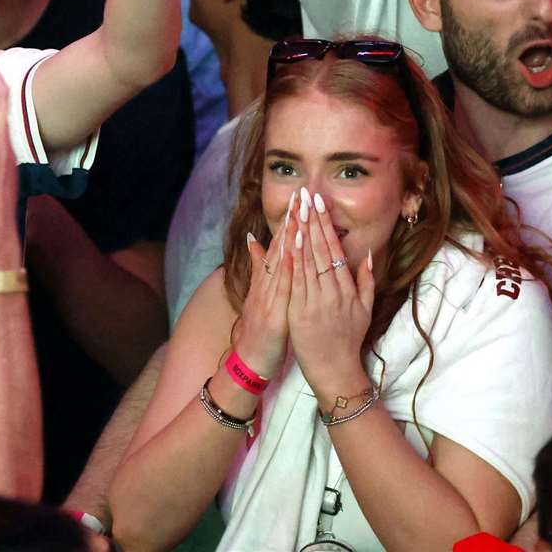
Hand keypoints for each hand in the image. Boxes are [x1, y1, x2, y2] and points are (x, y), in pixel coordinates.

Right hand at [230, 187, 297, 379]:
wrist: (251, 357)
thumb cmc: (260, 326)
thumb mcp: (258, 293)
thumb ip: (259, 266)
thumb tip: (254, 238)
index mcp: (268, 278)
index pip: (280, 244)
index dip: (289, 220)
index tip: (299, 198)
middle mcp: (267, 283)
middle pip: (280, 247)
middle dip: (291, 220)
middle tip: (300, 195)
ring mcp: (268, 296)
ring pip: (281, 263)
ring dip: (289, 238)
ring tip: (298, 215)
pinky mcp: (273, 312)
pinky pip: (281, 288)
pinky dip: (287, 270)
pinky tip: (292, 254)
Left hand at [286, 188, 375, 398]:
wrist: (334, 368)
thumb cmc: (349, 338)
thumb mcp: (365, 310)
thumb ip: (367, 282)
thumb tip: (370, 255)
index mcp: (347, 289)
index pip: (335, 250)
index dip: (326, 226)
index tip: (320, 204)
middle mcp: (333, 291)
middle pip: (322, 250)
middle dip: (313, 222)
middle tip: (307, 197)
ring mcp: (316, 301)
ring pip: (309, 262)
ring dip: (302, 234)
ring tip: (297, 211)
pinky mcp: (300, 311)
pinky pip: (297, 281)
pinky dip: (294, 261)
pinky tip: (290, 243)